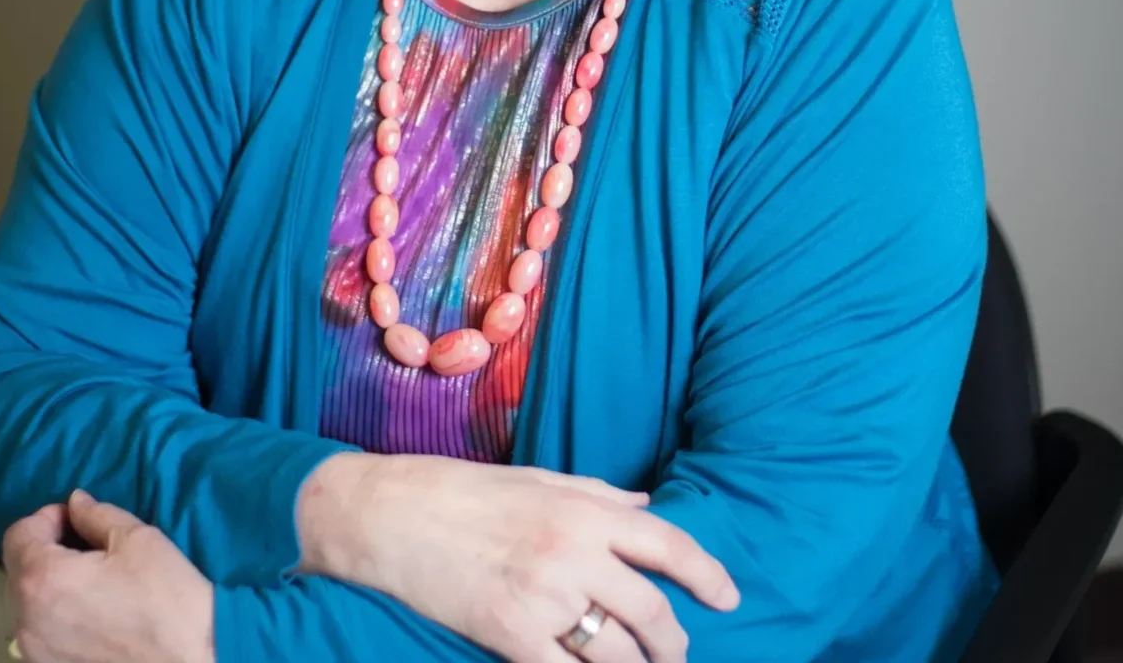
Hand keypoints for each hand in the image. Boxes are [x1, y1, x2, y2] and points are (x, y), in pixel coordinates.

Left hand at [3, 490, 213, 662]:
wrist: (188, 659)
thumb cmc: (165, 595)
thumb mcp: (137, 539)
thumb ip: (96, 515)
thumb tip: (76, 502)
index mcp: (43, 579)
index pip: (18, 535)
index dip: (48, 518)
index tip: (77, 519)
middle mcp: (24, 620)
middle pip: (18, 569)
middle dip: (47, 550)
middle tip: (88, 547)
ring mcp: (33, 653)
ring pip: (26, 604)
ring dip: (49, 584)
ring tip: (92, 583)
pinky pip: (38, 633)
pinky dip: (55, 616)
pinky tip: (92, 615)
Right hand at [296, 454, 738, 662]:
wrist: (395, 513)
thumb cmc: (467, 489)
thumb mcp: (540, 477)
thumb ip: (600, 493)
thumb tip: (648, 505)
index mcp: (584, 508)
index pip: (667, 544)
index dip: (707, 574)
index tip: (727, 597)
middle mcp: (574, 552)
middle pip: (652, 610)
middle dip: (676, 643)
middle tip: (678, 655)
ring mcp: (543, 597)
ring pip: (619, 654)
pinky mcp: (510, 635)